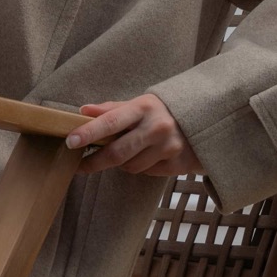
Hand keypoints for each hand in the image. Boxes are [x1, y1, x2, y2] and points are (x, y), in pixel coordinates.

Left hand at [64, 92, 202, 176]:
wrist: (206, 120)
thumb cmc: (162, 111)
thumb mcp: (139, 104)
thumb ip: (111, 109)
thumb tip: (83, 110)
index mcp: (144, 107)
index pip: (110, 121)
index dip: (88, 133)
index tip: (70, 142)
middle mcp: (157, 127)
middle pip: (117, 152)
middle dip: (95, 162)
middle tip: (79, 165)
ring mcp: (169, 147)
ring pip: (130, 166)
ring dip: (121, 163)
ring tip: (126, 152)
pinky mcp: (178, 164)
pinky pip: (147, 172)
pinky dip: (141, 166)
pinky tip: (147, 156)